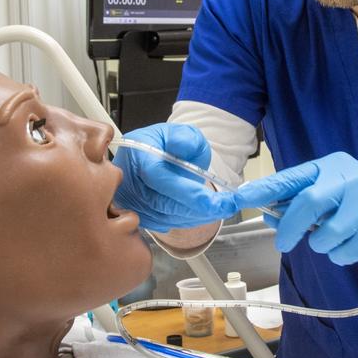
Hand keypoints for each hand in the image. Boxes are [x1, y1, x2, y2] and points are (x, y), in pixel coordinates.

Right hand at [112, 123, 229, 231]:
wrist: (152, 158)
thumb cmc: (166, 145)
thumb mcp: (180, 132)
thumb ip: (185, 137)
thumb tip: (181, 146)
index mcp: (137, 156)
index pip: (159, 179)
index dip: (187, 193)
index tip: (213, 202)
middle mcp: (128, 182)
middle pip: (164, 204)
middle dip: (201, 208)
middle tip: (230, 206)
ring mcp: (130, 203)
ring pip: (168, 218)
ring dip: (198, 215)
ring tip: (222, 206)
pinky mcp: (138, 217)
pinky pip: (167, 224)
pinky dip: (189, 220)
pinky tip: (204, 211)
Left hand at [230, 152, 357, 267]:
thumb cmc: (355, 207)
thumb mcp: (326, 197)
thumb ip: (297, 204)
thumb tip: (267, 213)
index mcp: (331, 166)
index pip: (291, 177)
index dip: (264, 189)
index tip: (239, 199)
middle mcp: (352, 176)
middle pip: (309, 201)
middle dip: (291, 227)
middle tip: (283, 243)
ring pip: (329, 233)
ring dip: (322, 246)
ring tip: (331, 241)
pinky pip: (349, 250)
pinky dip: (342, 256)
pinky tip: (351, 246)